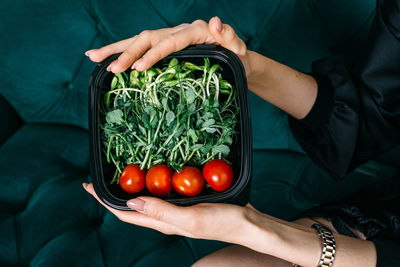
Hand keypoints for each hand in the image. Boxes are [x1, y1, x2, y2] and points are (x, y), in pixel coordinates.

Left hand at [82, 183, 253, 244]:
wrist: (247, 223)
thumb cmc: (223, 222)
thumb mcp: (191, 218)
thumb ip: (162, 211)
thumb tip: (130, 202)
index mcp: (162, 223)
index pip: (125, 213)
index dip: (104, 201)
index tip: (88, 185)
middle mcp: (165, 217)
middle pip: (131, 206)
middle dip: (113, 192)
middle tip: (102, 173)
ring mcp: (176, 209)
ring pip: (146, 197)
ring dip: (131, 185)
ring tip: (121, 169)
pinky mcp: (187, 201)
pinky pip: (162, 190)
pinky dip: (152, 180)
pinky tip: (155, 169)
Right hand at [85, 17, 250, 75]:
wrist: (238, 59)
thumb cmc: (238, 58)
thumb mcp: (239, 50)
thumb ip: (229, 36)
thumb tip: (215, 21)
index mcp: (196, 31)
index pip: (170, 42)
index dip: (153, 54)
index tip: (138, 68)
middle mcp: (179, 30)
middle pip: (148, 37)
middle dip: (128, 52)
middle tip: (112, 69)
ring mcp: (171, 36)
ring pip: (139, 39)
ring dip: (116, 49)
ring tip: (92, 57)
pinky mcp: (166, 45)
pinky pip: (142, 46)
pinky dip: (124, 50)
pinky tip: (106, 58)